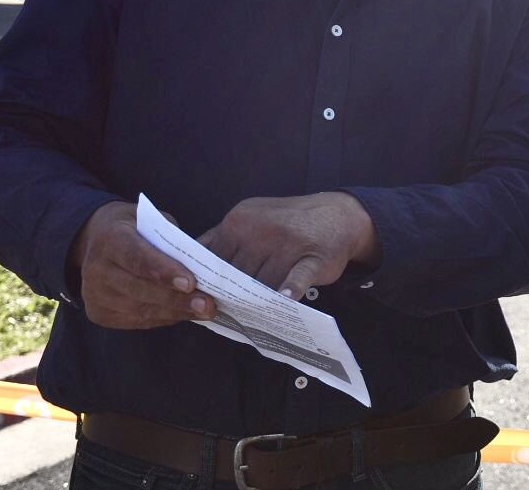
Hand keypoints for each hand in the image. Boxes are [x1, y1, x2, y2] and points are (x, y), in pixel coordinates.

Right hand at [70, 201, 214, 328]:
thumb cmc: (136, 228)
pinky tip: (184, 314)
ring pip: (139, 309)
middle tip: (207, 304)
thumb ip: (171, 242)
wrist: (97, 241)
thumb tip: (200, 268)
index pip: (137, 258)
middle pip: (139, 289)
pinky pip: (136, 320)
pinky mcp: (98, 313)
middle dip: (176, 299)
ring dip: (175, 312)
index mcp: (109, 239)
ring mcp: (93, 294)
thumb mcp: (153, 221)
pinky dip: (163, 318)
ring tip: (203, 311)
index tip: (190, 283)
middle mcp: (95, 268)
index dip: (164, 272)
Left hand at [199, 191, 378, 299]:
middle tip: (230, 312)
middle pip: (236, 276)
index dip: (210, 282)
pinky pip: (296, 278)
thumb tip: (189, 268)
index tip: (206, 298)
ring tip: (253, 313)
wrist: (339, 215)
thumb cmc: (288, 222)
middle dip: (233, 294)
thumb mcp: (252, 217)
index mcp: (239, 220)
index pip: (213, 260)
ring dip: (258, 300)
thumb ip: (221, 238)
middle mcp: (261, 229)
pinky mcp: (313, 257)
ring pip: (262, 283)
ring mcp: (288, 243)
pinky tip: (284, 300)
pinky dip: (290, 290)